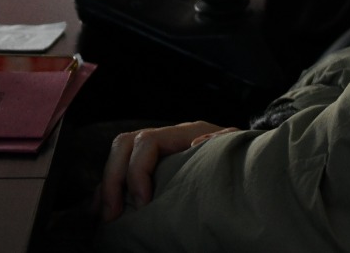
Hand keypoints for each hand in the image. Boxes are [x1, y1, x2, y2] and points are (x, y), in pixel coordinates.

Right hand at [96, 121, 236, 222]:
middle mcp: (166, 139)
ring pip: (118, 159)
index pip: (147, 140)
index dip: (138, 170)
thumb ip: (220, 143)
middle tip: (113, 214)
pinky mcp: (152, 170)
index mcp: (185, 133)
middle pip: (125, 145)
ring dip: (106, 186)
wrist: (250, 165)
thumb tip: (197, 143)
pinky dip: (106, 192)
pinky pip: (120, 175)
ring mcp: (157, 153)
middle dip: (113, 179)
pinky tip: (100, 213)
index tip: (143, 203)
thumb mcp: (235, 149)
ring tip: (105, 218)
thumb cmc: (242, 159)